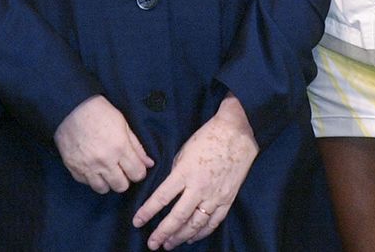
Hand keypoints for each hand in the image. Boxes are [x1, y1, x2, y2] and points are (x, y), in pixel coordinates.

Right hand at [54, 95, 154, 193]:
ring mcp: (87, 166)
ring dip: (107, 182)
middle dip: (124, 179)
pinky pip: (86, 183)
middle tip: (121, 169)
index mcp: (120, 148)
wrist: (70, 107)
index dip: (139, 172)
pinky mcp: (73, 168)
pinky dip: (90, 178)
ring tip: (106, 171)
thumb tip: (149, 163)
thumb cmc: (99, 112)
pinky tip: (92, 167)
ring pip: (103, 189)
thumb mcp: (123, 124)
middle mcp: (104, 161)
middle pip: (121, 186)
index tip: (135, 167)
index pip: (137, 174)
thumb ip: (137, 146)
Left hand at [134, 94, 257, 249]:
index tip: (137, 222)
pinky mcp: (227, 199)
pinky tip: (191, 238)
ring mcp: (215, 196)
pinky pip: (213, 222)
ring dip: (181, 237)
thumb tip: (170, 190)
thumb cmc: (207, 138)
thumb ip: (176, 173)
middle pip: (178, 217)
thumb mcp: (184, 152)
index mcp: (184, 172)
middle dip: (163, 232)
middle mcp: (199, 188)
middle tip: (152, 244)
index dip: (148, 212)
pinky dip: (201, 233)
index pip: (162, 198)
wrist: (236, 134)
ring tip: (168, 244)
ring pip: (196, 224)